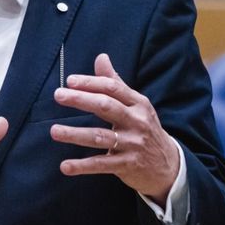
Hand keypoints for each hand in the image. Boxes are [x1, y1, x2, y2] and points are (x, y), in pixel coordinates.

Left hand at [49, 53, 178, 204]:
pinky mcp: (128, 165)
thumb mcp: (135, 105)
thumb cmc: (144, 128)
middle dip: (81, 100)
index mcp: (138, 104)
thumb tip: (101, 57)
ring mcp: (133, 144)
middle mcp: (137, 122)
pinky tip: (65, 166)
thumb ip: (115, 83)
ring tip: (54, 130)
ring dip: (75, 134)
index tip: (69, 80)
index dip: (90, 83)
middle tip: (58, 95)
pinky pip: (102, 164)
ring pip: (100, 137)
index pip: (112, 88)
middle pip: (106, 107)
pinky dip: (82, 166)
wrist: (169, 165)